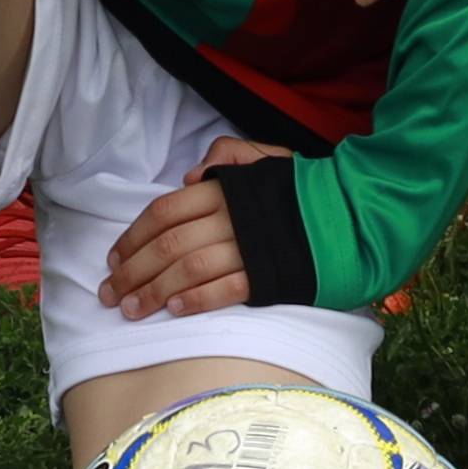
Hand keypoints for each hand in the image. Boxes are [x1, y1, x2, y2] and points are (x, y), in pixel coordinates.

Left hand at [99, 139, 291, 319]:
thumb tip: (189, 177)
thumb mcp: (267, 158)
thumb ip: (227, 157)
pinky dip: (197, 300)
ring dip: (154, 292)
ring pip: (188, 270)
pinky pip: (225, 290)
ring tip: (132, 310)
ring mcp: (251, 247)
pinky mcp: (270, 276)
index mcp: (226, 188)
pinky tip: (175, 310)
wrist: (358, 213)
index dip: (134, 237)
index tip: (113, 260)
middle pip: (168, 245)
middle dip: (133, 271)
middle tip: (109, 295)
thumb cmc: (304, 189)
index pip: (165, 212)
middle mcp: (232, 216)